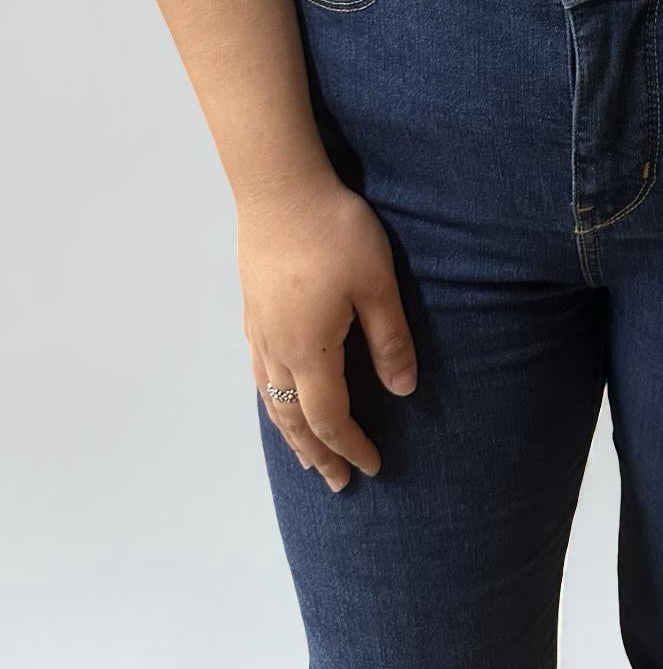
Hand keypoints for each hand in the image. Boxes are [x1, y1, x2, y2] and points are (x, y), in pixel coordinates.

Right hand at [238, 166, 417, 492]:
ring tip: (306, 455)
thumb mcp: (376, 283)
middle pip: (293, 418)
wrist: (279, 186)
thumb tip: (403, 390)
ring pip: (271, 399)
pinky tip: (281, 395)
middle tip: (338, 482)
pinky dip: (274, 401)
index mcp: (309, 350)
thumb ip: (390, 339)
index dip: (351, 445)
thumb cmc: (334, 231)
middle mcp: (276, 349)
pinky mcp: (252, 308)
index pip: (329, 416)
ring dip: (290, 432)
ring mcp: (258, 329)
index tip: (372, 467)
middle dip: (317, 453)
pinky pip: (261, 374)